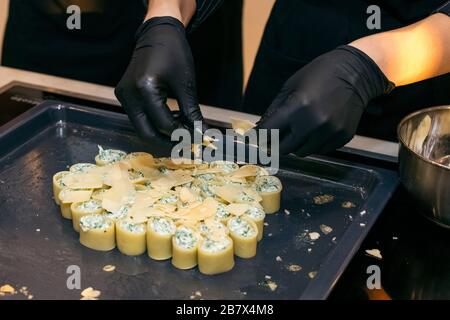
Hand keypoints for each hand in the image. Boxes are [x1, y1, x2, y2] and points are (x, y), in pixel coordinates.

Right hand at [115, 16, 203, 140]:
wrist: (157, 33)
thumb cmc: (174, 53)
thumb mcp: (186, 85)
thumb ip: (192, 112)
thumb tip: (203, 134)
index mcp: (145, 89)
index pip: (164, 124)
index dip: (182, 135)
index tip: (198, 139)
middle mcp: (129, 94)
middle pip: (146, 133)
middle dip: (168, 142)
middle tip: (188, 144)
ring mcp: (123, 95)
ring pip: (142, 128)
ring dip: (162, 133)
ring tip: (182, 129)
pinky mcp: (124, 95)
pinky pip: (139, 118)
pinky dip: (155, 123)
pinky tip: (172, 119)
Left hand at [257, 45, 393, 155]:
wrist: (356, 72)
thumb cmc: (320, 74)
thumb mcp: (291, 86)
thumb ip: (274, 110)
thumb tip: (260, 130)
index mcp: (298, 107)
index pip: (269, 132)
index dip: (258, 137)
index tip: (253, 139)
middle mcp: (314, 124)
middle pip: (284, 148)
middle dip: (276, 143)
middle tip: (275, 136)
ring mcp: (329, 133)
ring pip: (302, 152)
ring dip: (296, 144)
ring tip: (299, 128)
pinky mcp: (342, 138)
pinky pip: (320, 149)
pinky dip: (313, 143)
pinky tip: (316, 128)